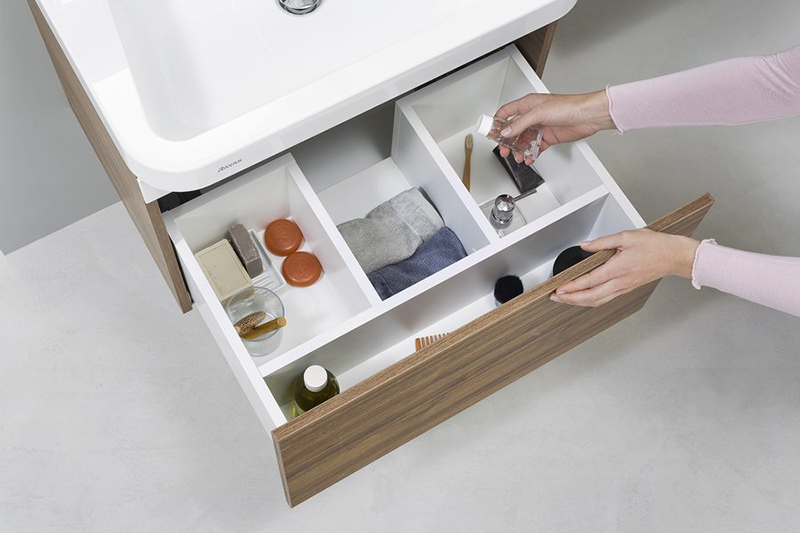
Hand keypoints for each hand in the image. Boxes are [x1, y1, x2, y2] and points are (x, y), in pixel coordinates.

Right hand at [495, 90, 615, 163]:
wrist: (586, 116)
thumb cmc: (567, 106)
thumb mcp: (539, 113)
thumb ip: (520, 123)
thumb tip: (506, 132)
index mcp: (528, 105)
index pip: (506, 112)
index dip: (497, 122)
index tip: (491, 133)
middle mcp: (533, 115)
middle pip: (513, 129)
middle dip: (507, 141)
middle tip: (504, 150)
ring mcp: (540, 127)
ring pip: (523, 140)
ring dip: (519, 149)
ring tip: (517, 157)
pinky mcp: (548, 137)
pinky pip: (535, 147)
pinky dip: (531, 153)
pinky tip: (529, 157)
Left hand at [551, 229, 699, 306]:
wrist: (674, 256)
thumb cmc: (654, 245)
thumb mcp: (625, 236)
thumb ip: (601, 243)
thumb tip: (584, 246)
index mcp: (618, 269)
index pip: (589, 281)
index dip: (571, 287)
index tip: (559, 288)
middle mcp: (620, 282)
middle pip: (590, 297)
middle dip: (570, 299)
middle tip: (555, 297)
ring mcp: (623, 288)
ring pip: (597, 301)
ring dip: (579, 302)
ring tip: (565, 299)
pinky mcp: (626, 288)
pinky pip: (605, 299)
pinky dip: (591, 300)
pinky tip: (584, 298)